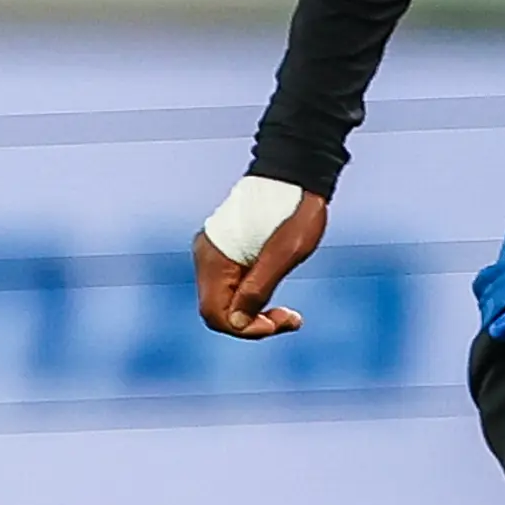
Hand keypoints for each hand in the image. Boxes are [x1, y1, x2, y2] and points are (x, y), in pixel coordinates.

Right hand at [194, 189, 326, 337]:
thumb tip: (238, 322)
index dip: (245, 328)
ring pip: (226, 302)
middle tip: (290, 318)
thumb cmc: (296, 210)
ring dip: (254, 313)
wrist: (298, 176)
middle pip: (219, 311)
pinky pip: (232, 287)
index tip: (279, 323)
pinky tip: (274, 292)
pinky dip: (252, 298)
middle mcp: (207, 258)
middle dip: (252, 323)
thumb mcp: (285, 253)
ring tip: (288, 312)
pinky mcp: (226, 253)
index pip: (216, 314)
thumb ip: (258, 288)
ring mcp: (214, 255)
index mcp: (216, 258)